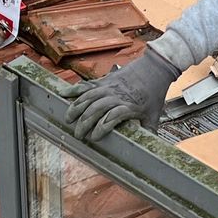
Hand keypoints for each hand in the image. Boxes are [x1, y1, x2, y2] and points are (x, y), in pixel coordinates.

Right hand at [66, 48, 181, 140]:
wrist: (154, 68)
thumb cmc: (154, 93)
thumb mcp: (154, 115)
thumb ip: (148, 132)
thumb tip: (148, 150)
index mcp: (128, 106)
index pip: (111, 118)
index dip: (101, 129)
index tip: (94, 138)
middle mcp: (116, 96)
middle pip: (95, 109)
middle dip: (84, 123)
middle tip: (78, 135)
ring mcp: (108, 87)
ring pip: (88, 97)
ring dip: (76, 108)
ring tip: (68, 119)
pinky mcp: (103, 80)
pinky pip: (86, 85)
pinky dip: (74, 89)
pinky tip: (63, 94)